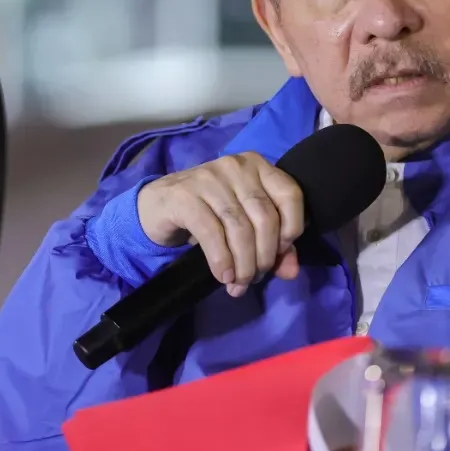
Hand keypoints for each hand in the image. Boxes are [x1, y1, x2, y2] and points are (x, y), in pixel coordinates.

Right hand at [136, 152, 304, 296]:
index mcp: (257, 166)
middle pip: (264, 217)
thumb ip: (274, 244)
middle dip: (264, 256)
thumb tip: (291, 271)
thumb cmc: (208, 212)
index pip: (290, 195)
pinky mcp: (185, 196)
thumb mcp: (244, 225)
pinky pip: (212, 232)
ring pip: (239, 227)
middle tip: (254, 278)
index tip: (279, 254)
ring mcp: (209, 178)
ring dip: (243, 264)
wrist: (158, 204)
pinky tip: (223, 275)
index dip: (291, 228)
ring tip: (239, 284)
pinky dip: (221, 259)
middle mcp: (236, 166)